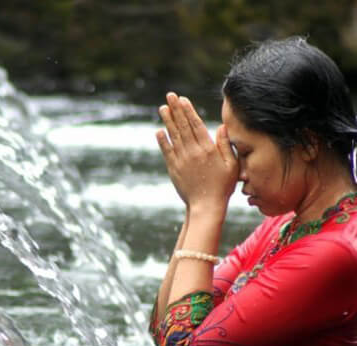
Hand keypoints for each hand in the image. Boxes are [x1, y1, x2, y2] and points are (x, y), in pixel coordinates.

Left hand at [156, 92, 238, 213]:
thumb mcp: (231, 165)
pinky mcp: (174, 169)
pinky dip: (162, 140)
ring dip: (167, 121)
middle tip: (169, 96)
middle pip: (183, 126)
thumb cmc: (222, 186)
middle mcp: (193, 152)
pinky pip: (167, 151)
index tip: (183, 99)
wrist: (206, 205)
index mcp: (208, 149)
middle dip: (176, 109)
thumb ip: (226, 145)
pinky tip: (159, 130)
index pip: (196, 125)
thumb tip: (222, 126)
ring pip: (173, 136)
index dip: (188, 111)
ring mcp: (182, 160)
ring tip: (162, 108)